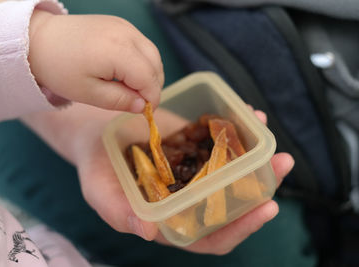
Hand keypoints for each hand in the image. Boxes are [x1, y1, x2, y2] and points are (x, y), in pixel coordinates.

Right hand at [23, 104, 293, 254]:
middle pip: (232, 201)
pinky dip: (239, 129)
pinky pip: (222, 140)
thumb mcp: (100, 191)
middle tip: (283, 163)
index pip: (211, 235)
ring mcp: (195, 168)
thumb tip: (147, 232)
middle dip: (261, 185)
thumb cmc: (96, 167)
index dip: (240, 227)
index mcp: (172, 218)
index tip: (266, 208)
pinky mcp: (195, 143)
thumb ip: (119, 212)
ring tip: (269, 134)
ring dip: (257, 155)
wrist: (96, 131)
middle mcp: (190, 196)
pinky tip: (250, 114)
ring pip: (233, 170)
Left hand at [28, 10, 163, 111]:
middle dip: (153, 86)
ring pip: (153, 53)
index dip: (152, 99)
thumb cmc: (59, 68)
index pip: (149, 79)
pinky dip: (142, 61)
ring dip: (150, 73)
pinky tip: (129, 72)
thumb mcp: (88, 93)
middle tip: (139, 103)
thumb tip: (142, 106)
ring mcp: (125, 26)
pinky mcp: (120, 24)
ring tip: (134, 89)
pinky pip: (142, 44)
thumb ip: (119, 100)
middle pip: (156, 64)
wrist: (40, 39)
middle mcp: (127, 34)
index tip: (146, 113)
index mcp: (119, 51)